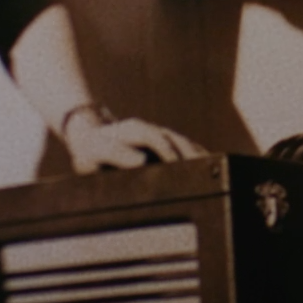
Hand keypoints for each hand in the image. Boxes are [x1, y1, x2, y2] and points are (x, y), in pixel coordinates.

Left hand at [63, 108, 208, 172]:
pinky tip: (208, 167)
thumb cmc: (91, 150)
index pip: (156, 138)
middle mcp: (150, 130)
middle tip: (204, 171)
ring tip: (213, 171)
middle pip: (176, 140)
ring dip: (196, 156)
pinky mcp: (163, 143)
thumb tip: (141, 161)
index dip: (168, 150)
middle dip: (189, 155)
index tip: (177, 165)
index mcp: (134, 130)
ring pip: (183, 143)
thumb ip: (115, 154)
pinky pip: (183, 148)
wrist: (90, 137)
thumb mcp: (95, 151)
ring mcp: (158, 135)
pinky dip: (196, 156)